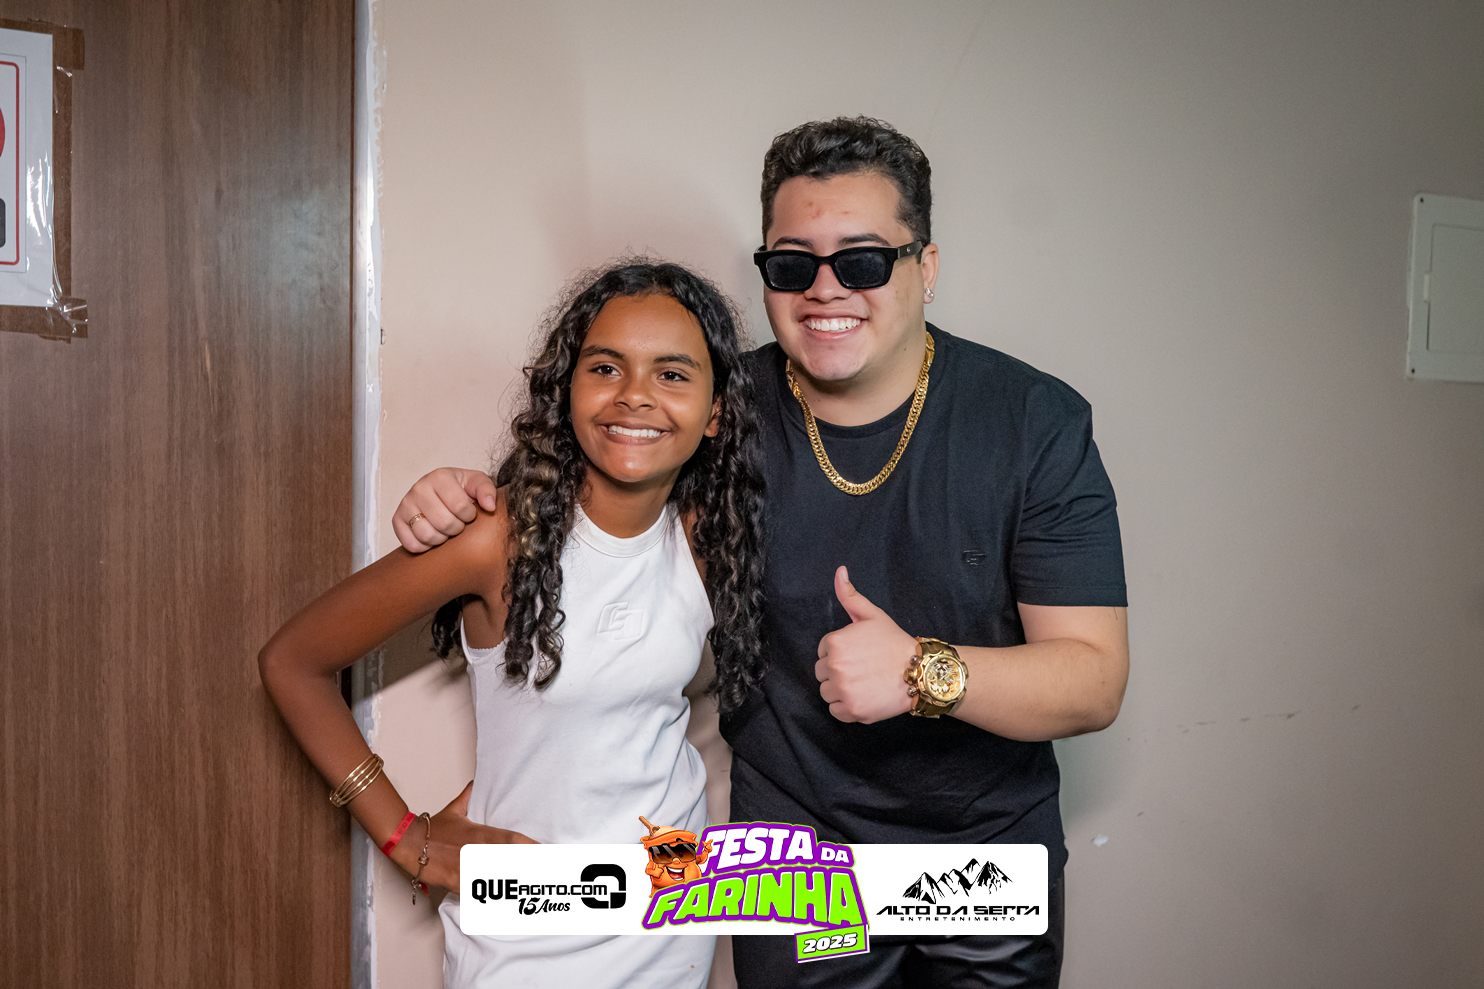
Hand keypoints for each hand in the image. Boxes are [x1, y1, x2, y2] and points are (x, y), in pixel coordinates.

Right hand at [391, 781, 536, 893]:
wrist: (409, 842)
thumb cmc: (432, 829)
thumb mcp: (453, 811)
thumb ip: (467, 797)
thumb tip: (473, 784)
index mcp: (484, 834)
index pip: (515, 840)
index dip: (534, 846)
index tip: (549, 851)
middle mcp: (482, 851)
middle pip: (514, 861)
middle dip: (532, 867)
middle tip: (551, 874)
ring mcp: (472, 868)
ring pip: (501, 879)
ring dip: (518, 884)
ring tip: (536, 890)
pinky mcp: (460, 883)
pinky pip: (480, 893)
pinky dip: (492, 899)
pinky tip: (507, 906)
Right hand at [392, 468, 497, 552]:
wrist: (442, 492)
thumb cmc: (462, 489)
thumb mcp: (478, 483)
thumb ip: (487, 491)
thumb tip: (489, 506)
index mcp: (440, 477)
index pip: (460, 507)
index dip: (469, 515)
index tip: (469, 512)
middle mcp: (419, 489)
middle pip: (444, 523)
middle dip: (457, 528)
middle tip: (458, 522)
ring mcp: (405, 505)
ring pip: (427, 535)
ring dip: (442, 538)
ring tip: (446, 529)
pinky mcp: (397, 521)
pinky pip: (412, 545)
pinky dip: (425, 546)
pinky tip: (433, 534)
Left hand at [815, 566, 916, 723]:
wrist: (919, 672)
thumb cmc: (894, 642)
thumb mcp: (872, 615)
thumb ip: (850, 595)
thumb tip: (839, 571)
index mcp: (835, 642)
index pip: (823, 651)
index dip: (840, 653)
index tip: (858, 655)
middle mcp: (835, 667)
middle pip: (822, 673)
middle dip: (838, 671)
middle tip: (862, 669)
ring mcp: (843, 691)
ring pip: (826, 693)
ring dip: (840, 691)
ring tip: (863, 683)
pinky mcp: (851, 711)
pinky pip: (835, 711)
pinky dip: (846, 708)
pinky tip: (863, 697)